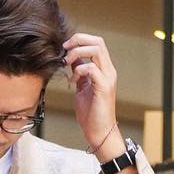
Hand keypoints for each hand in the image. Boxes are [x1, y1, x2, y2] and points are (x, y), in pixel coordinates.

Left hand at [61, 32, 120, 153]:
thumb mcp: (81, 88)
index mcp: (104, 69)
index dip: (80, 40)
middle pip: (98, 41)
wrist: (99, 132)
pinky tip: (73, 80)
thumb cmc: (91, 114)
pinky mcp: (104, 87)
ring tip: (67, 63)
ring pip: (96, 50)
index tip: (65, 47)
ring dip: (78, 53)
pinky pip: (91, 68)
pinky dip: (79, 70)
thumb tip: (72, 60)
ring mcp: (108, 78)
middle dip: (78, 40)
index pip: (96, 43)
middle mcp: (108, 70)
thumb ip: (79, 73)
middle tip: (64, 49)